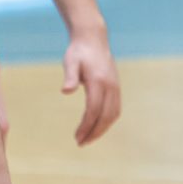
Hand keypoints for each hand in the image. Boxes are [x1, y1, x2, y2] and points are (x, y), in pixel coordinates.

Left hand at [63, 30, 121, 145]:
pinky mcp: (117, 88)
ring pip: (113, 115)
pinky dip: (107, 121)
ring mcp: (116, 87)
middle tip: (80, 143)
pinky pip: (115, 110)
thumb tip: (65, 91)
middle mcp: (110, 86)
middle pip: (105, 116)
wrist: (93, 40)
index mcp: (98, 81)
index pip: (94, 110)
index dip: (86, 126)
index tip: (77, 137)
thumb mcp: (70, 61)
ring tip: (88, 139)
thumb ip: (70, 76)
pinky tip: (96, 127)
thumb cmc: (78, 52)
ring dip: (101, 129)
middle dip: (94, 132)